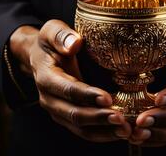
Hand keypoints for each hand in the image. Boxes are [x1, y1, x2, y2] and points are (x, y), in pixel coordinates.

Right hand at [10, 19, 130, 141]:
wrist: (41, 58)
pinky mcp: (67, 117)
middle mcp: (49, 98)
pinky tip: (120, 132)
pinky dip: (102, 134)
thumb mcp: (51, 31)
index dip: (86, 95)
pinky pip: (84, 131)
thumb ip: (60, 36)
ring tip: (124, 130)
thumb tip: (74, 44)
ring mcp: (58, 110)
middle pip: (73, 113)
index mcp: (46, 77)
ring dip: (102, 131)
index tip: (107, 97)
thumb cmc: (50, 43)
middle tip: (120, 118)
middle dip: (97, 117)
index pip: (66, 89)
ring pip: (79, 127)